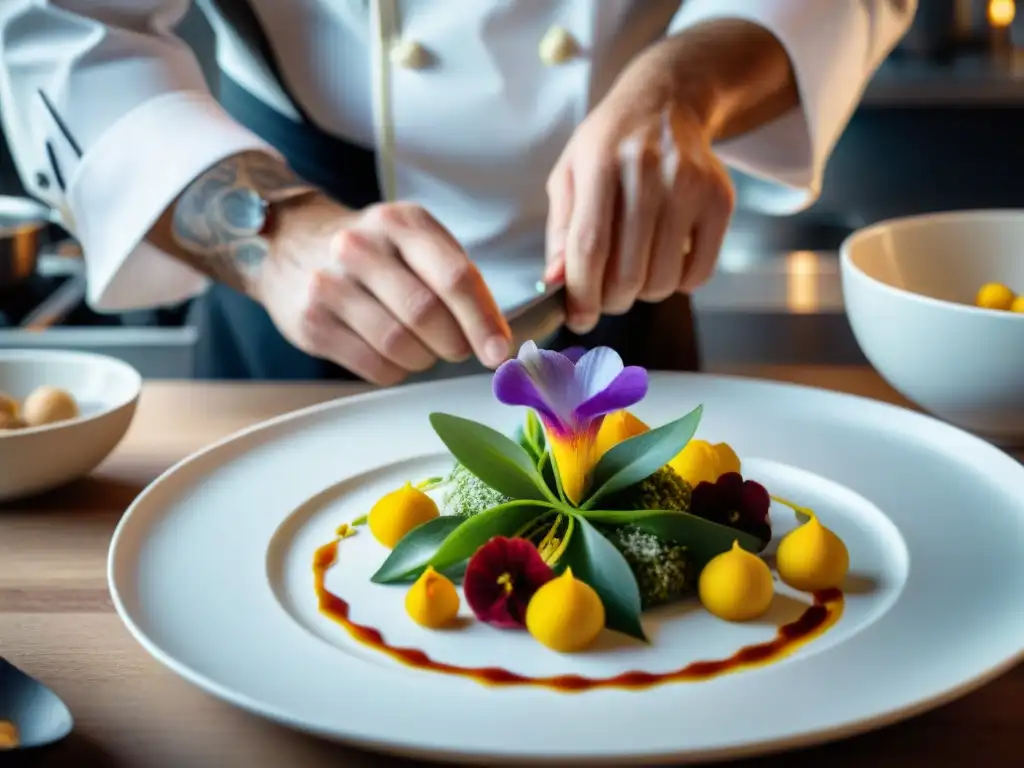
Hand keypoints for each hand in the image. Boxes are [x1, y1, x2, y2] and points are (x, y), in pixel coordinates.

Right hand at [258, 195, 510, 384]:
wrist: (292, 241)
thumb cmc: (375, 251)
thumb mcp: (417, 242)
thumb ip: (459, 281)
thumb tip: (497, 340)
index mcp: (401, 222)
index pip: (453, 277)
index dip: (482, 321)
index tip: (498, 351)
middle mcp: (360, 247)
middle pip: (426, 315)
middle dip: (453, 343)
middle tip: (456, 347)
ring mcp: (330, 284)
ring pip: (399, 346)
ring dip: (423, 358)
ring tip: (421, 347)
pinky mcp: (311, 321)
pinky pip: (373, 366)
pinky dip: (396, 370)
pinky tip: (392, 354)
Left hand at [545, 57, 734, 333]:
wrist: (666, 103)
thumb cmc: (608, 147)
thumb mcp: (569, 176)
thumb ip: (560, 233)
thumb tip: (557, 284)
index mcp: (602, 163)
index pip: (591, 246)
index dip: (582, 293)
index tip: (577, 318)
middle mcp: (648, 172)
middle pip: (628, 272)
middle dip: (610, 301)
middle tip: (604, 296)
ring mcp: (690, 186)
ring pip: (663, 280)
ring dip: (643, 292)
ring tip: (634, 268)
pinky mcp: (720, 200)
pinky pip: (698, 273)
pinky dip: (678, 282)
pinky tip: (665, 257)